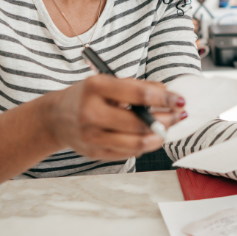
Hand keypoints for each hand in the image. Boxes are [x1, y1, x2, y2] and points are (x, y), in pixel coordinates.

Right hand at [47, 75, 184, 160]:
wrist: (56, 118)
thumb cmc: (87, 96)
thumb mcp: (107, 82)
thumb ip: (136, 86)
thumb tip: (167, 93)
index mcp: (95, 88)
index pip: (138, 95)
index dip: (164, 98)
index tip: (180, 99)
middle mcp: (91, 113)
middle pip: (140, 122)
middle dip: (166, 119)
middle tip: (179, 115)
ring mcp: (92, 136)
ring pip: (137, 143)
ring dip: (159, 136)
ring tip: (168, 128)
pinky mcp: (95, 153)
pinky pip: (129, 153)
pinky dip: (145, 144)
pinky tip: (152, 136)